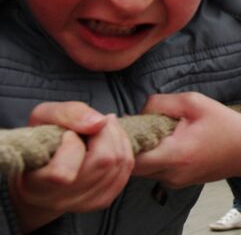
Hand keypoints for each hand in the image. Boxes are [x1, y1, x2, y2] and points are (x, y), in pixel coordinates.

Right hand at [9, 102, 133, 232]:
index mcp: (36, 184)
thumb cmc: (41, 140)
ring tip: (102, 128)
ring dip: (117, 137)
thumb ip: (69, 114)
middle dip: (105, 133)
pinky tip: (112, 140)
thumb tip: (100, 123)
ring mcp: (82, 203)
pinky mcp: (101, 200)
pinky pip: (126, 170)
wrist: (43, 168)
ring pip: (119, 164)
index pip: (62, 174)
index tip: (67, 134)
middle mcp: (59, 199)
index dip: (71, 144)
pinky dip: (124, 148)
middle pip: (103, 162)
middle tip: (95, 123)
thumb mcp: (44, 116)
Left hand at [133, 92, 240, 187]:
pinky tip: (166, 142)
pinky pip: (154, 171)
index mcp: (176, 154)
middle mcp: (172, 174)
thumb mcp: (195, 102)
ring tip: (155, 132)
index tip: (126, 124)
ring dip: (142, 152)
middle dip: (131, 145)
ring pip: (142, 170)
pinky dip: (154, 157)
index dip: (124, 140)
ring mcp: (174, 182)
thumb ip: (162, 102)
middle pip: (132, 165)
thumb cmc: (224, 124)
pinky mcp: (177, 183)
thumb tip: (140, 110)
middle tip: (139, 125)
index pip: (132, 157)